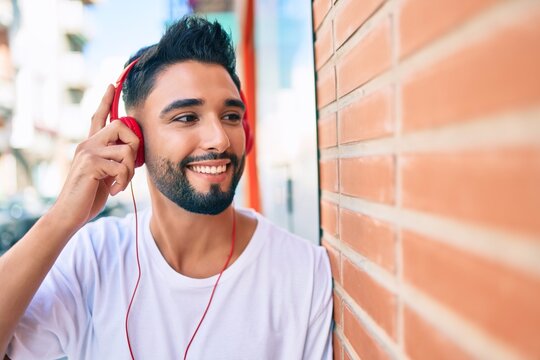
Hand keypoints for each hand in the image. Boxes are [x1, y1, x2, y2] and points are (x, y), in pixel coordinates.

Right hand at [51, 85, 139, 229]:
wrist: (71, 213)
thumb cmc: (90, 195)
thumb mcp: (106, 173)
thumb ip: (114, 159)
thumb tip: (132, 150)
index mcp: (90, 144)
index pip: (98, 117)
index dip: (106, 100)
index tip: (112, 83)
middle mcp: (87, 143)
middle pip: (121, 125)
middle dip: (135, 144)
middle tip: (131, 164)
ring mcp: (88, 152)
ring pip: (126, 150)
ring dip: (130, 170)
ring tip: (121, 183)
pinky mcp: (91, 164)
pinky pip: (122, 166)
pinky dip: (124, 181)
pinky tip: (115, 190)